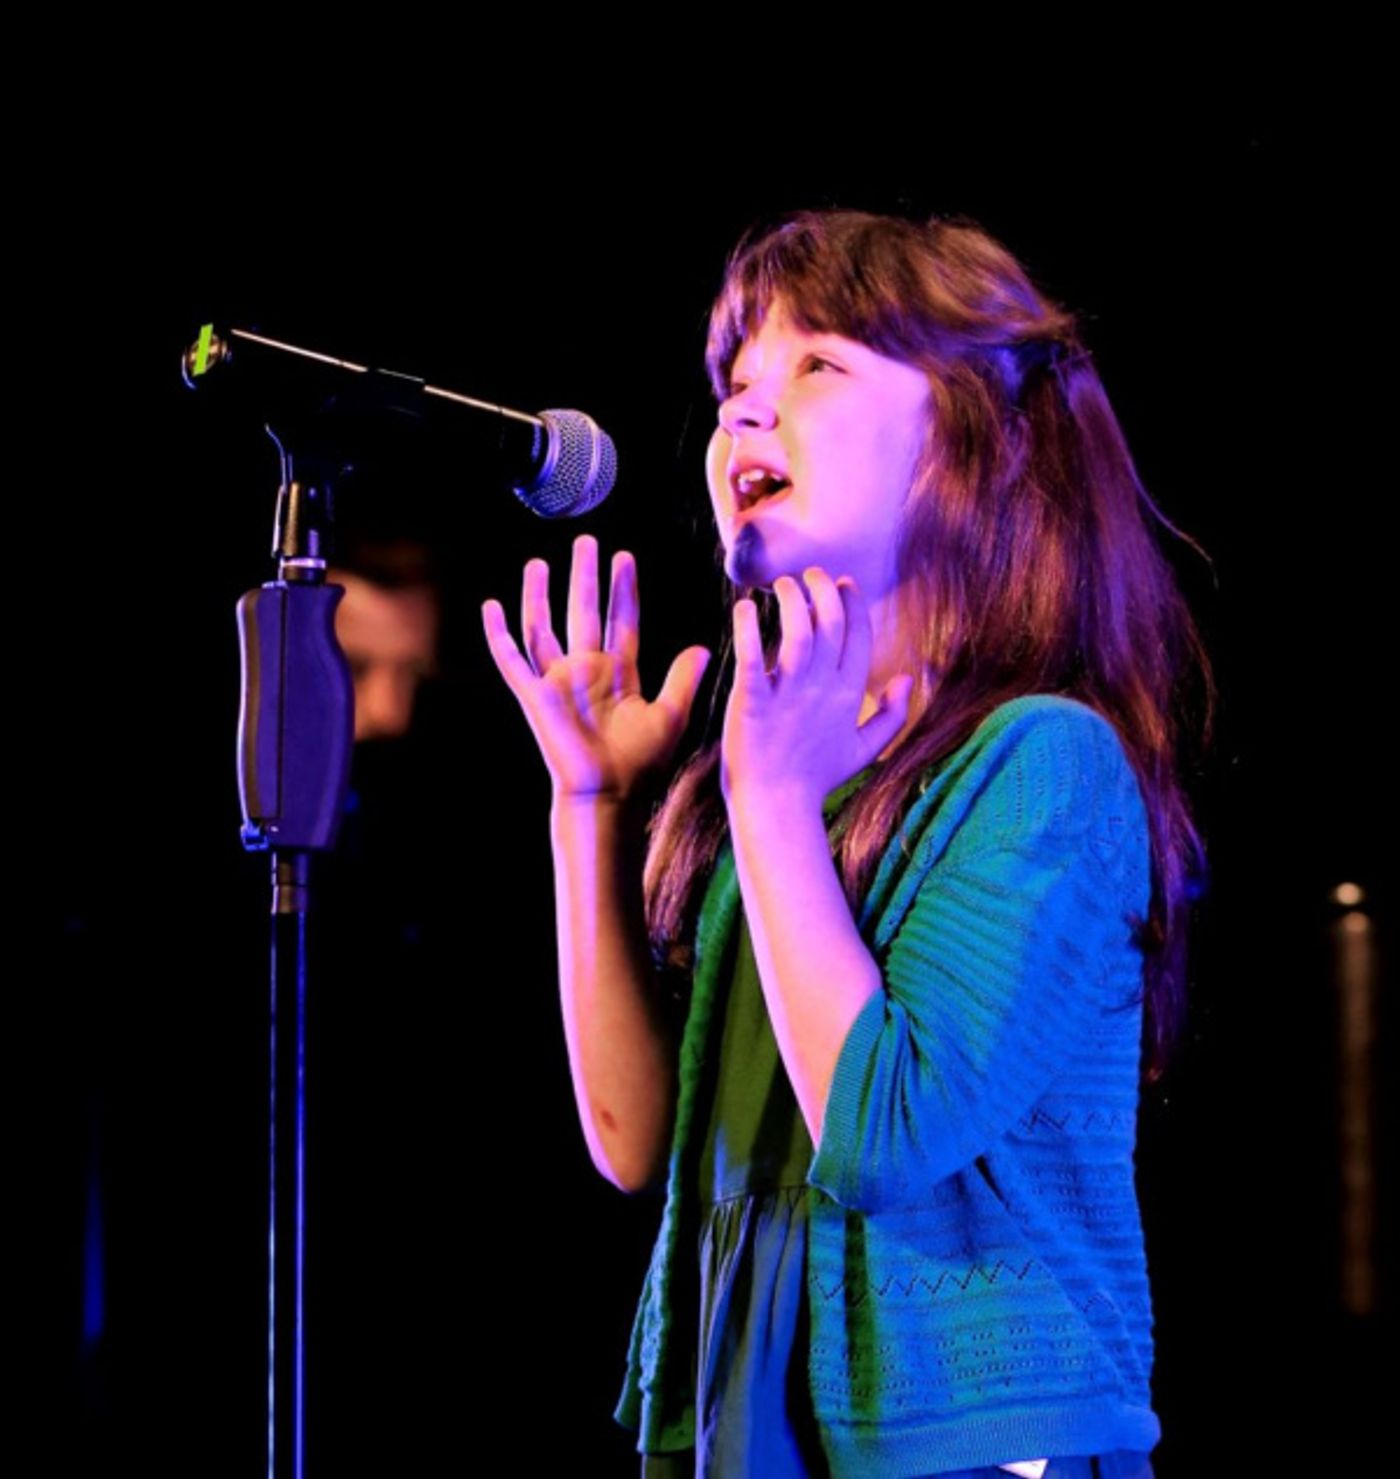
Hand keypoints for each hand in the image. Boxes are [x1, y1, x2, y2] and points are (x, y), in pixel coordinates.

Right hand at [481, 534, 711, 802]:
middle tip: (587, 541)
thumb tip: (704, 647)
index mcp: (618, 673)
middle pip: (582, 612)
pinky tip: (491, 605)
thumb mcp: (671, 716)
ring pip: (543, 628)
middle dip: (585, 577)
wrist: (610, 794)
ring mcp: (558, 682)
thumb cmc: (640, 763)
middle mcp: (586, 671)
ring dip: (539, 595)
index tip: (625, 558)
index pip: (620, 620)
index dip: (623, 590)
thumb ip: (684, 679)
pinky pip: (512, 661)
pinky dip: (499, 634)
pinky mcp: (535, 696)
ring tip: (539, 561)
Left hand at [720, 568, 912, 812]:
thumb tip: (908, 678)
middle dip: (822, 589)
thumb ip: (892, 716)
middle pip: (830, 623)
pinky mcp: (751, 703)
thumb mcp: (864, 750)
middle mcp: (821, 690)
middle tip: (808, 575)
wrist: (776, 807)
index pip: (858, 636)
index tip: (842, 582)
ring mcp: (787, 696)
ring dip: (791, 600)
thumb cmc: (815, 779)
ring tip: (780, 585)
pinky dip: (747, 628)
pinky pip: (752, 657)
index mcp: (848, 696)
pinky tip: (744, 608)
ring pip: (797, 632)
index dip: (852, 603)